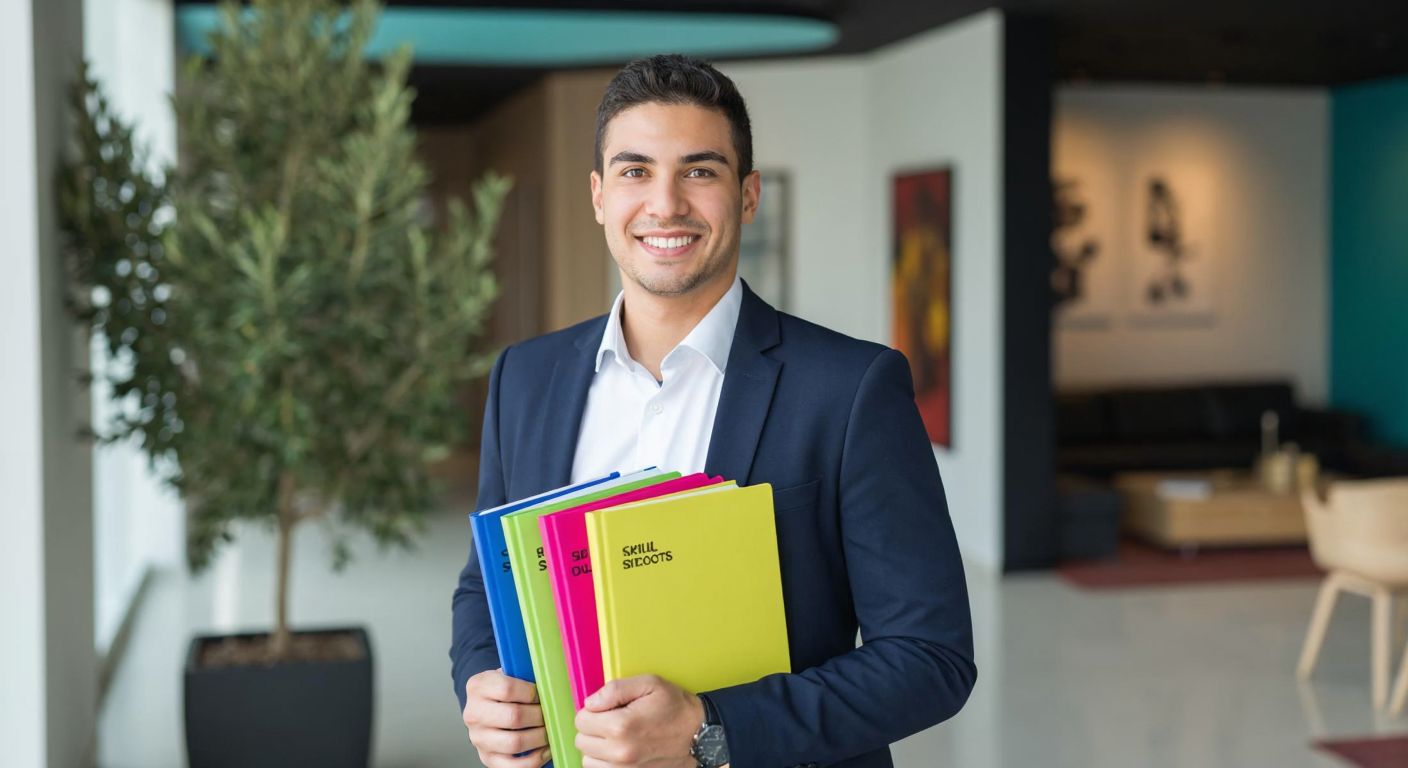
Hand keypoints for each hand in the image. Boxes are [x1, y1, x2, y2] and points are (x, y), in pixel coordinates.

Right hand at [462, 668, 550, 767]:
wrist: (485, 707)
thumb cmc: (503, 689)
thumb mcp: (509, 673)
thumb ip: (524, 674)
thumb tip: (552, 682)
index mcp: (478, 687)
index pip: (507, 689)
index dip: (531, 693)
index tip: (541, 695)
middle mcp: (474, 713)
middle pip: (513, 717)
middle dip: (539, 716)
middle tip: (550, 714)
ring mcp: (478, 738)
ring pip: (515, 743)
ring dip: (539, 738)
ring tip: (549, 731)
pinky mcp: (486, 758)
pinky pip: (514, 766)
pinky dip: (535, 759)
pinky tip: (545, 750)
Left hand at [574, 674, 704, 767]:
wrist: (699, 735)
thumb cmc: (676, 707)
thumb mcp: (650, 684)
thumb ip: (615, 689)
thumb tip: (590, 703)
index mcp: (621, 726)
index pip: (581, 720)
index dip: (592, 711)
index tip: (607, 708)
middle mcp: (620, 752)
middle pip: (581, 741)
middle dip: (593, 728)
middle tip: (612, 720)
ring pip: (588, 760)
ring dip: (596, 748)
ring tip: (616, 737)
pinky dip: (605, 762)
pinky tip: (619, 751)